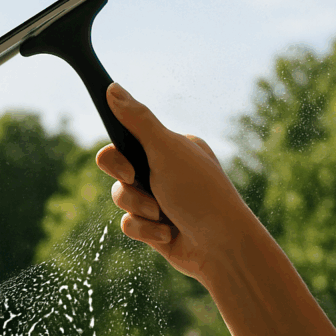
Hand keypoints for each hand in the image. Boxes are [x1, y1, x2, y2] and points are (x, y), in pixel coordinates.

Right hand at [96, 83, 259, 282]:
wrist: (223, 248)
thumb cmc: (200, 194)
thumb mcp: (167, 150)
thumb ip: (137, 120)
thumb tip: (112, 87)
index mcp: (171, 147)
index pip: (127, 138)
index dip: (118, 155)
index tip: (128, 167)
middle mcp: (165, 170)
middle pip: (117, 168)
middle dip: (126, 184)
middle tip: (138, 184)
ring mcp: (160, 199)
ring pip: (120, 197)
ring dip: (139, 209)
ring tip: (163, 215)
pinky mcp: (155, 227)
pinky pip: (129, 224)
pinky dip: (146, 231)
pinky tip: (169, 234)